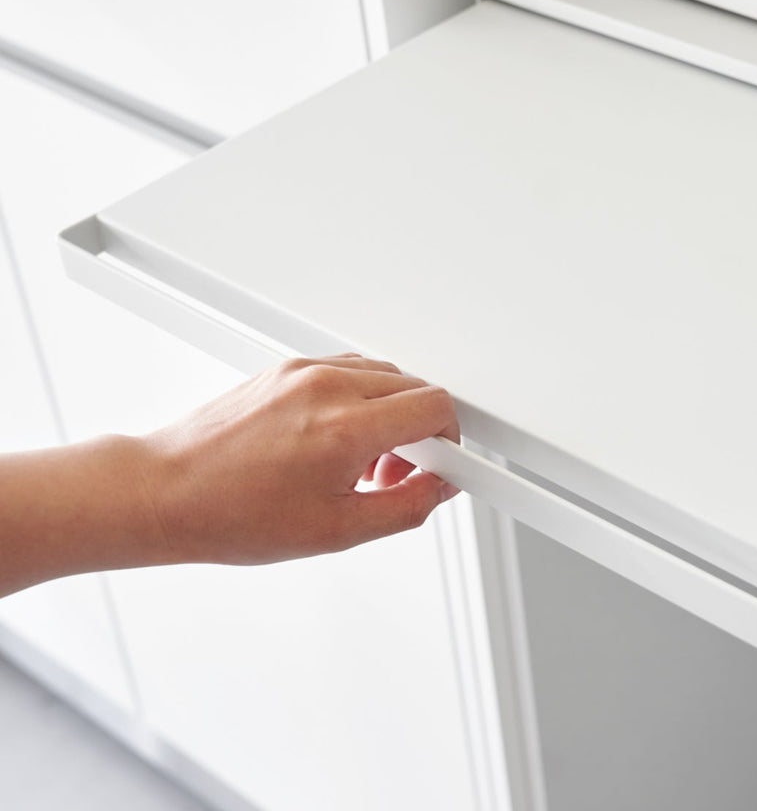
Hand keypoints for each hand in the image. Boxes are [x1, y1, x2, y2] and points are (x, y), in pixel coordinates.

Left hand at [137, 354, 460, 565]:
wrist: (166, 492)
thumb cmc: (232, 514)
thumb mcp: (335, 530)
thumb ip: (405, 507)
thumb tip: (438, 489)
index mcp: (345, 428)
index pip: (435, 407)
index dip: (451, 442)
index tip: (444, 466)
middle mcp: (328, 386)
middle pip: (415, 387)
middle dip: (421, 432)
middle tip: (396, 474)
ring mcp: (305, 371)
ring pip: (385, 375)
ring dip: (391, 414)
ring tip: (361, 461)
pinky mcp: (287, 367)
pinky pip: (349, 369)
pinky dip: (361, 399)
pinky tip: (337, 439)